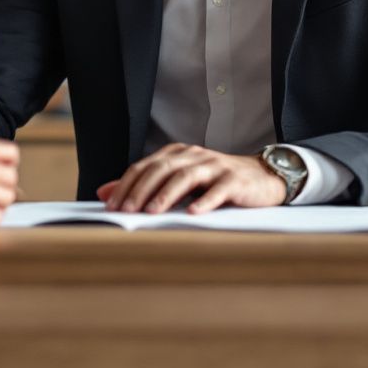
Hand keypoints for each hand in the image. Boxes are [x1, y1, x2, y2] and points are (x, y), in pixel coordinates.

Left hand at [96, 143, 286, 213]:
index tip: (111, 205)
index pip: (145, 166)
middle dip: (141, 190)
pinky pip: (218, 190)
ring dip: (166, 195)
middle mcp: (194, 156)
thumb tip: (104, 192)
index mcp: (177, 154)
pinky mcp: (235, 180)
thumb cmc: (216, 182)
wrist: (262, 177)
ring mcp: (215, 166)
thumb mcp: (179, 181)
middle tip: (126, 211)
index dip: (126, 184)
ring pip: (186, 176)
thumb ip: (144, 185)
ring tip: (152, 212)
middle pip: (162, 169)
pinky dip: (204, 201)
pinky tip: (192, 213)